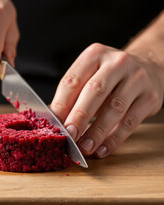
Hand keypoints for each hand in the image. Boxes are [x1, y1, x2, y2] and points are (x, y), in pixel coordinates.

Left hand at [50, 43, 163, 157]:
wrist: (146, 67)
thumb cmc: (109, 75)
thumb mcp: (89, 75)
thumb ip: (72, 94)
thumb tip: (54, 119)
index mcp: (95, 55)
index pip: (73, 81)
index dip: (61, 104)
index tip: (54, 123)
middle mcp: (117, 63)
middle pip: (94, 91)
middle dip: (80, 116)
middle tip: (69, 135)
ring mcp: (136, 78)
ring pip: (114, 108)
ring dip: (97, 132)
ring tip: (85, 147)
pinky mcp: (150, 97)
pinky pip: (130, 122)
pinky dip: (114, 138)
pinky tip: (102, 149)